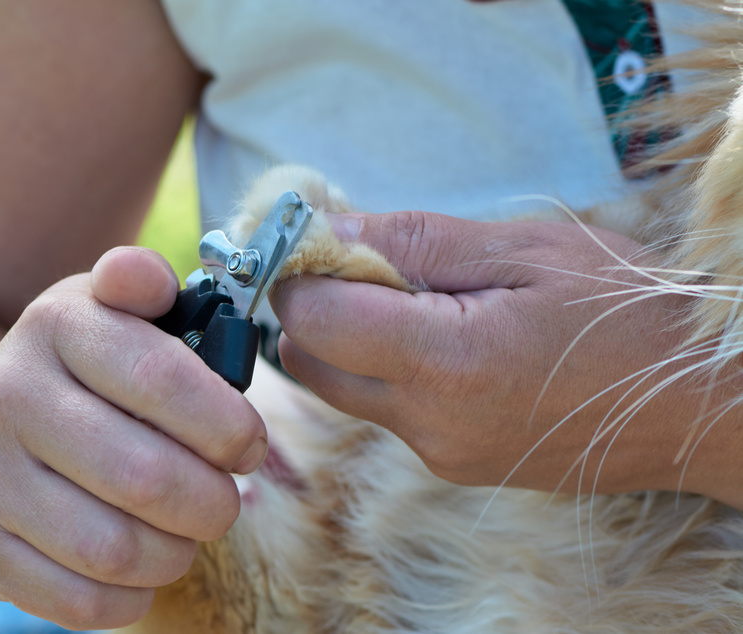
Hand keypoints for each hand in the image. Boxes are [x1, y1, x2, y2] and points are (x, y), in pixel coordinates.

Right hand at [0, 247, 266, 629]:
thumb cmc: (85, 378)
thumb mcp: (111, 315)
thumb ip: (143, 288)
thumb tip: (147, 277)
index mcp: (56, 325)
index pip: (160, 376)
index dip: (226, 423)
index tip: (249, 445)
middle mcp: (8, 395)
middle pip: (146, 475)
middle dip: (212, 500)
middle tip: (226, 498)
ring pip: (114, 548)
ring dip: (176, 551)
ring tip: (187, 532)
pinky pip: (78, 600)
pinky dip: (133, 596)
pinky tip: (144, 568)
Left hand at [271, 211, 742, 502]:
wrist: (696, 405)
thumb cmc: (626, 313)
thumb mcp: (526, 251)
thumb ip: (416, 241)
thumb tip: (330, 228)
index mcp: (444, 362)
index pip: (311, 319)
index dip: (296, 270)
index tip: (314, 236)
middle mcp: (427, 423)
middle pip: (306, 362)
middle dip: (311, 307)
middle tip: (359, 263)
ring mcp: (438, 453)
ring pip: (341, 390)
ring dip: (346, 339)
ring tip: (412, 298)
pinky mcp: (454, 464)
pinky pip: (386, 412)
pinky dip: (386, 369)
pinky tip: (442, 337)